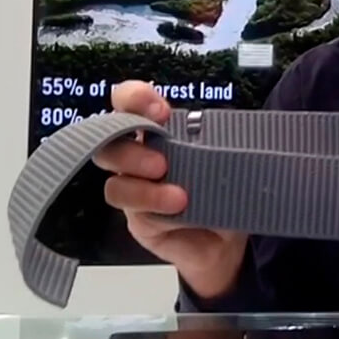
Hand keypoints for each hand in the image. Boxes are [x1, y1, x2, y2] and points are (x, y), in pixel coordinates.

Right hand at [93, 80, 248, 298]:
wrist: (228, 239)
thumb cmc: (224, 189)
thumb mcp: (225, 161)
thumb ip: (213, 147)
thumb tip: (218, 140)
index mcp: (158, 132)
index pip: (130, 103)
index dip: (134, 99)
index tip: (160, 110)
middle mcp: (138, 158)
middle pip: (109, 144)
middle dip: (131, 152)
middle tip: (162, 163)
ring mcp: (135, 191)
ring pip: (117, 184)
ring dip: (146, 190)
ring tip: (180, 197)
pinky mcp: (139, 221)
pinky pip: (136, 214)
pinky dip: (157, 211)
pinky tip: (180, 211)